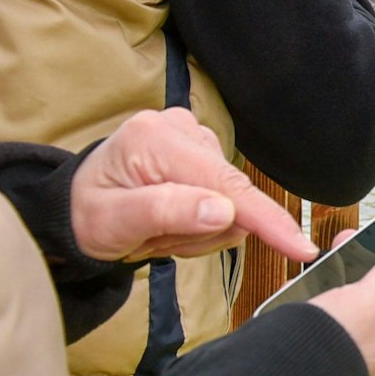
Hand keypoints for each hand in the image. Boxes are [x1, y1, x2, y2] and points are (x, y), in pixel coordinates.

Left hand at [70, 109, 316, 262]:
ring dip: (201, 229)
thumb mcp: (113, 224)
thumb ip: (166, 212)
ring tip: (159, 230)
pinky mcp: (204, 150)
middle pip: (232, 196)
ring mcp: (195, 137)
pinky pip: (228, 199)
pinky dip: (203, 220)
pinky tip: (172, 217)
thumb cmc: (86, 218)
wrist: (73, 211)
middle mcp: (181, 128)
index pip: (225, 184)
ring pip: (232, 202)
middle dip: (202, 231)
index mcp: (155, 139)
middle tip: (158, 240)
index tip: (301, 248)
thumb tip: (224, 211)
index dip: (266, 218)